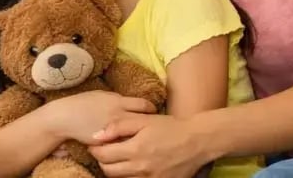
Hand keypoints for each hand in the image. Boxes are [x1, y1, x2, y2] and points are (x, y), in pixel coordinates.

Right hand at [45, 91, 156, 144]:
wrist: (65, 117)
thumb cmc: (81, 103)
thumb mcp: (101, 95)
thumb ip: (117, 99)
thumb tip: (130, 102)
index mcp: (118, 101)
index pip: (145, 105)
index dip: (151, 109)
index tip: (153, 113)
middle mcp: (119, 115)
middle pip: (145, 121)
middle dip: (150, 125)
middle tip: (152, 129)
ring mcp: (114, 131)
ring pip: (136, 135)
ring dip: (141, 136)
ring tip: (143, 138)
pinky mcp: (107, 143)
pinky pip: (123, 145)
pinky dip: (127, 145)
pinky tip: (129, 146)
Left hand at [89, 113, 210, 177]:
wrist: (197, 141)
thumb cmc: (170, 127)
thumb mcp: (144, 120)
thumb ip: (118, 126)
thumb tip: (96, 135)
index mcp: (135, 149)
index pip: (103, 156)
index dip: (95, 150)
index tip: (95, 144)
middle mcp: (141, 168)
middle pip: (108, 171)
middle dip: (102, 161)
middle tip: (105, 152)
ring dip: (115, 170)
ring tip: (120, 158)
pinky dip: (130, 176)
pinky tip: (133, 166)